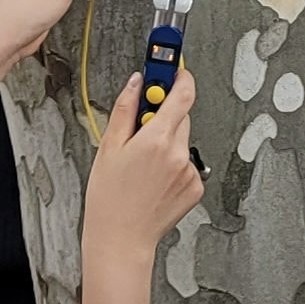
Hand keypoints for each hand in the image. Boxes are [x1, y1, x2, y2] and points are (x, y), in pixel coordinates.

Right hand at [73, 68, 201, 303]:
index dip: (179, 74)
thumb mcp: (109, 148)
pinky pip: (186, 161)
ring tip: (143, 163)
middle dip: (164, 113)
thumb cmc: (109, 198)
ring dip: (167, 140)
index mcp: (157, 140)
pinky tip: (153, 178)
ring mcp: (190, 171)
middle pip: (181, 115)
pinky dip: (173, 162)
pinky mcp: (195, 186)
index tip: (174, 64)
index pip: (182, 94)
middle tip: (141, 123)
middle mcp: (179, 154)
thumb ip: (126, 110)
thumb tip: (137, 83)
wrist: (121, 239)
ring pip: (183, 139)